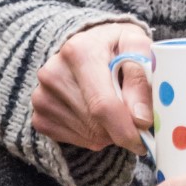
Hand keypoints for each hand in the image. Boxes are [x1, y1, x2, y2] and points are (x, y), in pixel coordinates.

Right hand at [32, 22, 153, 153]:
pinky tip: (97, 114)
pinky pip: (76, 141)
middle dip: (123, 128)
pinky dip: (94, 136)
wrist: (89, 44)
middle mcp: (53, 74)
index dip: (128, 129)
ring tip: (115, 106)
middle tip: (137, 115)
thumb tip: (141, 119)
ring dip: (110, 131)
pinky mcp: (39, 116)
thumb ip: (142, 80)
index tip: (146, 139)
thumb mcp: (138, 48)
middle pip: (97, 124)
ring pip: (89, 135)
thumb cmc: (118, 46)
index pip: (103, 104)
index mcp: (79, 52)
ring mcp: (42, 97)